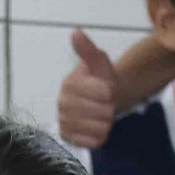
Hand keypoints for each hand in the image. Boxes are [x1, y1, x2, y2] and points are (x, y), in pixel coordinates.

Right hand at [59, 29, 119, 149]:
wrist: (99, 100)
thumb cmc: (99, 80)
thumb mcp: (98, 62)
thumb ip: (88, 50)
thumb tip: (75, 32)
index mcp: (69, 84)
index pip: (105, 93)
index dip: (111, 92)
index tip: (106, 88)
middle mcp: (62, 104)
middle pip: (103, 112)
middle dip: (109, 107)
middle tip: (103, 103)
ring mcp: (64, 122)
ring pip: (100, 127)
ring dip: (106, 121)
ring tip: (100, 114)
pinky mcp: (69, 138)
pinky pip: (94, 141)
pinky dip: (100, 135)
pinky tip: (95, 126)